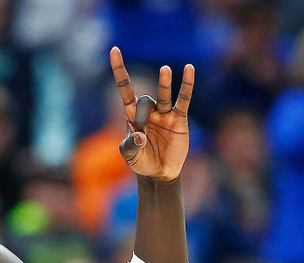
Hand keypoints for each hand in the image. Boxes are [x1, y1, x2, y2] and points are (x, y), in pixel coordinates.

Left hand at [110, 47, 193, 181]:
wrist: (159, 172)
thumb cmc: (141, 162)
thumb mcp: (130, 156)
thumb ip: (130, 147)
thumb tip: (139, 136)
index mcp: (132, 116)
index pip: (125, 89)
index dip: (120, 70)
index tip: (114, 50)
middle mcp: (148, 111)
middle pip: (144, 101)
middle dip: (143, 113)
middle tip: (143, 134)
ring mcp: (164, 114)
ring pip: (164, 95)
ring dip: (164, 84)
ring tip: (164, 70)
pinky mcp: (179, 119)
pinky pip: (183, 100)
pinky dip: (186, 86)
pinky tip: (189, 70)